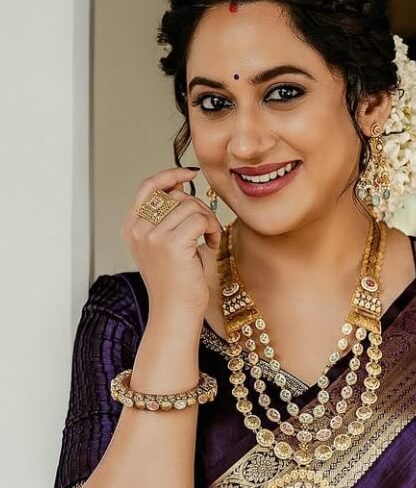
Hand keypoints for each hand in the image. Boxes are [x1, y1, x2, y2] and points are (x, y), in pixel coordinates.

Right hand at [121, 165, 222, 317]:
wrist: (175, 313)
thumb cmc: (175, 283)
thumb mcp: (164, 246)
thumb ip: (165, 218)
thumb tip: (181, 185)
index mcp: (132, 228)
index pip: (147, 186)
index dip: (169, 175)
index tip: (189, 175)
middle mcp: (138, 230)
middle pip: (175, 195)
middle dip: (197, 207)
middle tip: (205, 230)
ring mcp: (152, 236)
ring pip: (190, 205)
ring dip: (207, 220)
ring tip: (209, 240)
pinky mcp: (171, 244)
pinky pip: (199, 219)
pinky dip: (212, 229)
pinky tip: (211, 245)